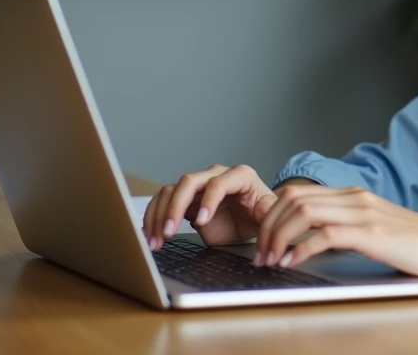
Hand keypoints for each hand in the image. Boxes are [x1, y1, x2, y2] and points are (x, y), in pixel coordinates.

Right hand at [142, 164, 277, 251]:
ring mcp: (198, 185)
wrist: (250, 218)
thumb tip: (267, 213)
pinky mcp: (185, 199)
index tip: (200, 223)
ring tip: (156, 241)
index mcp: (240, 176)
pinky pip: (163, 201)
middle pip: (189, 182)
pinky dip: (154, 217)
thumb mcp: (267, 214)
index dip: (208, 201)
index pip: (219, 183)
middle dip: (176, 207)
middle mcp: (215, 175)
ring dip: (159, 215)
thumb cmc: (259, 213)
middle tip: (169, 233)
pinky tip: (150, 235)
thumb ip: (267, 212)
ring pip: (171, 190)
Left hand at [255, 184, 417, 276]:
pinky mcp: (371, 233)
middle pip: (293, 200)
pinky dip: (302, 248)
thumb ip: (346, 226)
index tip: (263, 241)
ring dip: (279, 237)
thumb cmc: (415, 243)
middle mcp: (354, 197)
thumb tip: (312, 240)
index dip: (272, 216)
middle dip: (268, 227)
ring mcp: (363, 213)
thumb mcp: (374, 227)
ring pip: (303, 213)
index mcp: (352, 194)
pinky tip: (293, 262)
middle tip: (261, 254)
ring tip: (272, 260)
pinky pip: (325, 235)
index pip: (297, 193)